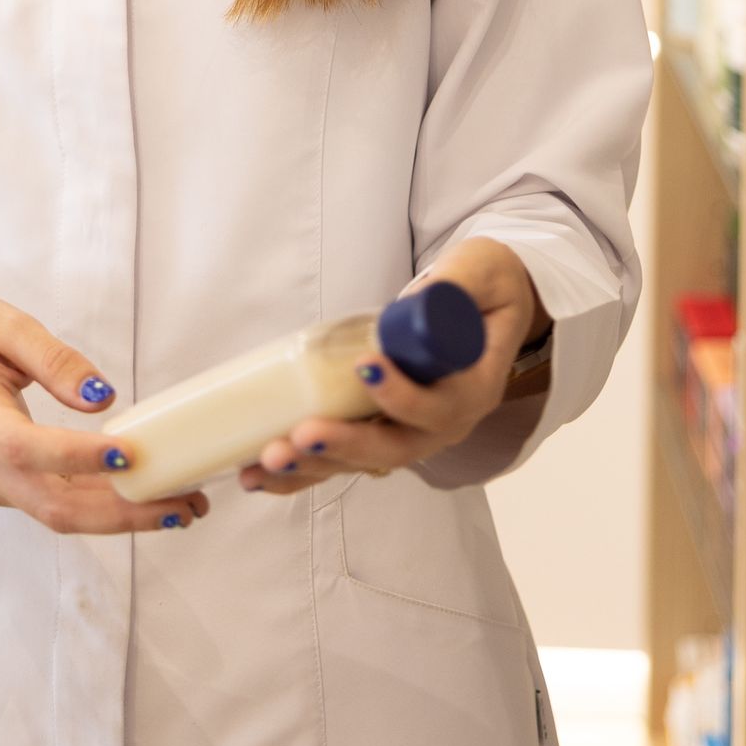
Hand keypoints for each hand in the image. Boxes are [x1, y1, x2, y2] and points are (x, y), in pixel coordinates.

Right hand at [0, 290, 207, 535]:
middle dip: (124, 510)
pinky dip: (104, 508)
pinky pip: (56, 506)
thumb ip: (53, 359)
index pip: (26, 449)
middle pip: (54, 505)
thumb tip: (103, 396)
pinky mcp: (7, 485)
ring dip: (123, 517)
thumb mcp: (3, 324)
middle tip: (185, 500)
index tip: (129, 453)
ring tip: (182, 505)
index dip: (77, 459)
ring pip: (60, 515)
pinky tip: (145, 497)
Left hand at [238, 237, 544, 498]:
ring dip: (313, 466)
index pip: (440, 407)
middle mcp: (443, 424)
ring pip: (362, 462)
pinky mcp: (379, 431)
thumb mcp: (482, 271)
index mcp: (473, 389)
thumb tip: (431, 293)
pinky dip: (302, 470)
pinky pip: (342, 459)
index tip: (366, 366)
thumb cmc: (484, 288)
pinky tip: (258, 475)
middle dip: (345, 445)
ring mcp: (409, 433)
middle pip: (394, 449)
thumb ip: (460, 280)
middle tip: (302, 436)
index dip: (403, 395)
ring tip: (267, 461)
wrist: (486, 310)